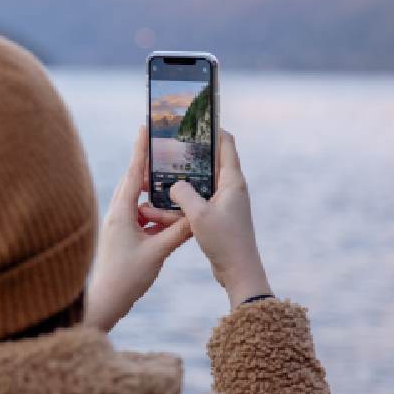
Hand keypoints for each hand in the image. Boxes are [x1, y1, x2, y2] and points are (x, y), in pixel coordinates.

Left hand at [85, 125, 192, 330]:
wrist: (104, 302)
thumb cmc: (126, 278)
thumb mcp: (157, 253)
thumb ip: (178, 232)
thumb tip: (197, 215)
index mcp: (121, 213)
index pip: (133, 173)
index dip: (141, 150)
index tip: (145, 127)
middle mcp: (116, 214)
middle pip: (134, 181)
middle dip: (148, 164)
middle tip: (163, 146)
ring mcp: (117, 225)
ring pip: (138, 200)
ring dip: (153, 191)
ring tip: (170, 178)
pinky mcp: (121, 236)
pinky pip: (139, 216)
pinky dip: (153, 211)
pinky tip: (167, 213)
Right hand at [169, 130, 271, 309]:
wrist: (238, 272)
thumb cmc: (224, 241)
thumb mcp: (198, 215)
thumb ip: (183, 193)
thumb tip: (173, 183)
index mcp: (232, 181)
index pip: (226, 143)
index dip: (212, 129)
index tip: (194, 121)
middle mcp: (231, 188)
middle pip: (208, 163)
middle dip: (186, 158)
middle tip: (166, 149)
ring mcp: (224, 203)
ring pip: (198, 186)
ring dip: (178, 186)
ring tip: (154, 182)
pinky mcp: (217, 217)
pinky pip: (196, 203)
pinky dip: (180, 204)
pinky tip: (160, 208)